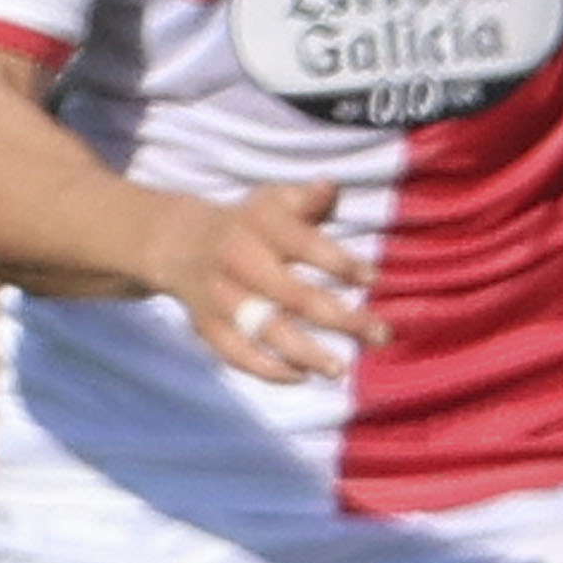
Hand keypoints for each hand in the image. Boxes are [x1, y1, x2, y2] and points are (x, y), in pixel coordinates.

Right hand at [154, 178, 377, 383]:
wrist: (182, 245)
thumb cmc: (250, 224)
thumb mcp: (273, 202)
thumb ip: (306, 200)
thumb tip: (330, 186)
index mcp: (257, 225)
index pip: (302, 244)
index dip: (339, 262)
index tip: (374, 279)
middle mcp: (237, 260)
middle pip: (292, 295)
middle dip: (339, 318)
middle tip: (380, 335)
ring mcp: (220, 297)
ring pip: (264, 329)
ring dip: (305, 352)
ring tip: (341, 370)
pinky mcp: (207, 326)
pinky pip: (236, 354)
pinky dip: (268, 370)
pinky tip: (302, 375)